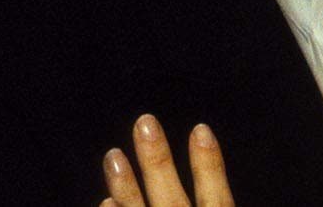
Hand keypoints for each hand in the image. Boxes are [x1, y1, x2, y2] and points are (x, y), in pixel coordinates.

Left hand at [100, 114, 234, 206]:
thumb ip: (216, 202)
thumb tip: (210, 171)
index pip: (217, 200)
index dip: (210, 165)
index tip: (200, 129)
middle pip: (172, 200)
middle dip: (158, 162)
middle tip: (144, 124)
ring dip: (126, 186)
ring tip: (113, 156)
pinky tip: (105, 200)